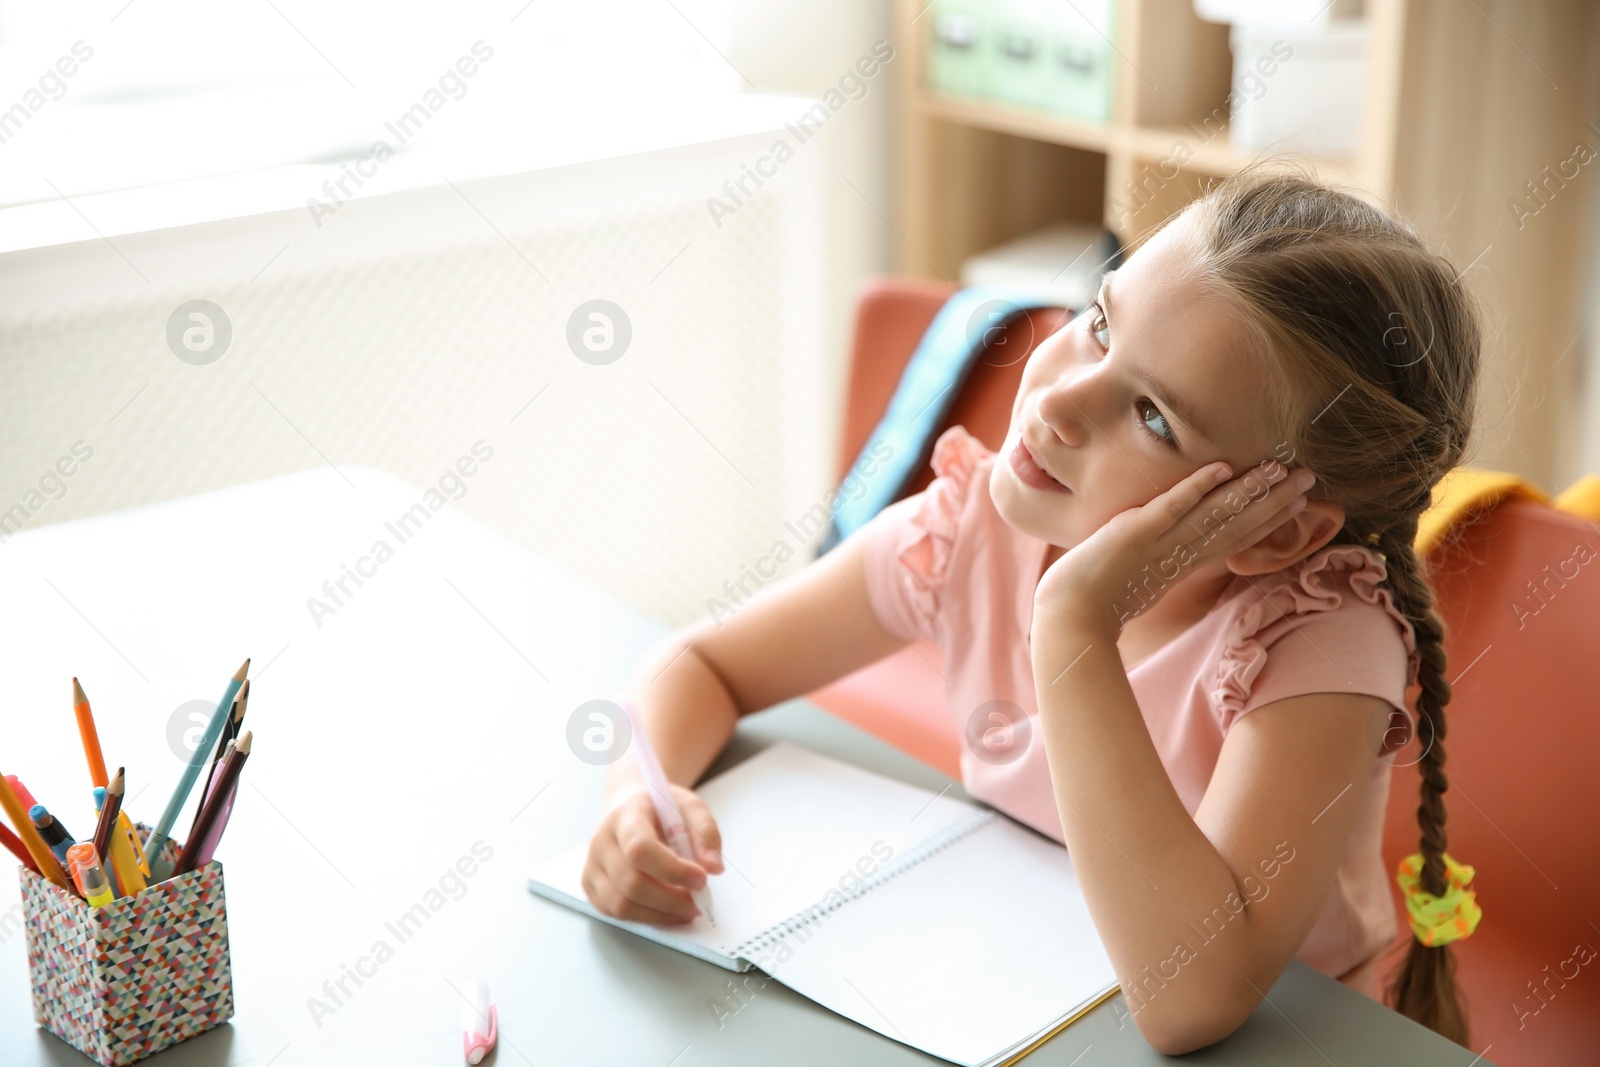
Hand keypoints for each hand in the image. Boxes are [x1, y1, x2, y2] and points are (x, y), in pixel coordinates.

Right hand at [582, 781, 724, 923]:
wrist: (628, 804)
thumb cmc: (659, 806)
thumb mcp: (690, 806)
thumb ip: (706, 832)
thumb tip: (714, 868)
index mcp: (624, 815)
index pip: (640, 849)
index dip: (672, 870)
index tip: (702, 879)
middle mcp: (601, 841)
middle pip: (631, 882)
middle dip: (671, 899)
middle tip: (700, 900)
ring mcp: (592, 866)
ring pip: (622, 904)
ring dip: (660, 914)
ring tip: (688, 908)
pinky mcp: (591, 886)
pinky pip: (616, 913)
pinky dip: (646, 917)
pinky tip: (667, 909)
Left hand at [1034, 457, 1312, 631]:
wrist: (1070, 617)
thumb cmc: (1097, 601)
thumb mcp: (1140, 580)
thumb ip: (1159, 562)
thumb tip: (1168, 551)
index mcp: (1182, 566)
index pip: (1235, 540)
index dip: (1268, 520)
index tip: (1297, 503)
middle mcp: (1179, 556)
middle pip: (1237, 526)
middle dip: (1274, 503)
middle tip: (1310, 480)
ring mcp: (1159, 544)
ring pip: (1213, 515)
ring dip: (1248, 491)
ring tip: (1281, 470)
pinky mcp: (1135, 533)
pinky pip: (1171, 508)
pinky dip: (1194, 489)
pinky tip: (1220, 469)